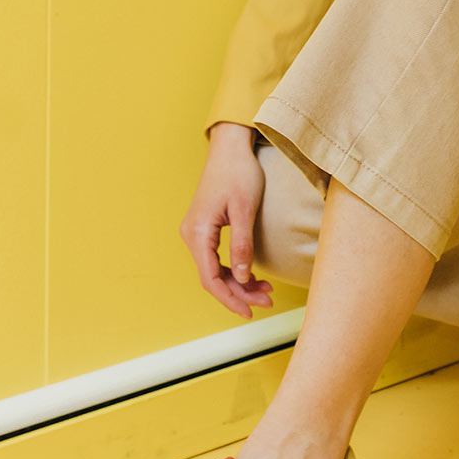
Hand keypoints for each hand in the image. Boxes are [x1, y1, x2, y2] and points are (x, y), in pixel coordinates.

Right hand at [180, 123, 275, 317]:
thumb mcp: (244, 210)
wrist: (230, 148)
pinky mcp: (205, 229)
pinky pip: (216, 259)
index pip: (211, 278)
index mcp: (198, 232)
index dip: (231, 298)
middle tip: (267, 300)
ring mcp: (196, 232)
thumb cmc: (239, 173)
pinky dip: (235, 270)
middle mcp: (191, 235)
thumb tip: (242, 278)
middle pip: (213, 277)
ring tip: (266, 290)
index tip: (251, 311)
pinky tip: (253, 275)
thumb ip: (242, 245)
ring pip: (216, 270)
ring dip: (239, 283)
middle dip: (240, 293)